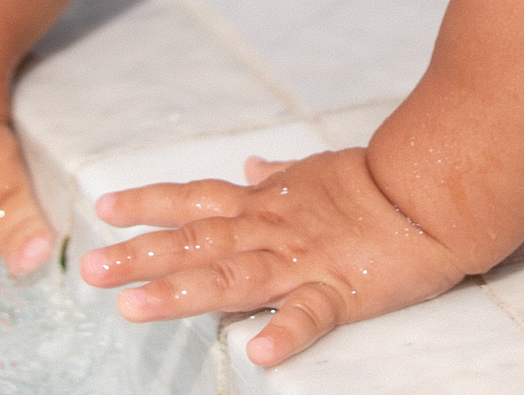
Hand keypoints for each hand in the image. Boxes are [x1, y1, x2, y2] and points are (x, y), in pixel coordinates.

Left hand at [82, 147, 465, 365]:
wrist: (431, 190)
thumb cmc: (374, 183)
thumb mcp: (316, 172)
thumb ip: (277, 177)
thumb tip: (247, 169)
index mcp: (267, 206)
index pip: (198, 202)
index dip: (151, 204)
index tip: (104, 209)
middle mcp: (273, 231)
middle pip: (199, 242)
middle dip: (143, 255)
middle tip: (92, 269)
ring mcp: (303, 261)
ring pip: (234, 277)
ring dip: (183, 293)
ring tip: (135, 309)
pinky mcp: (342, 290)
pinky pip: (311, 315)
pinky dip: (286, 333)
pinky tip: (259, 353)